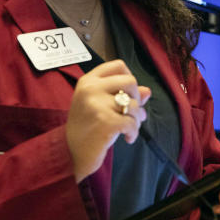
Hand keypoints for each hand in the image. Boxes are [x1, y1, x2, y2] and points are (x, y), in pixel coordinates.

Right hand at [65, 60, 151, 181]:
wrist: (72, 153)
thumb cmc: (87, 127)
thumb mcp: (101, 105)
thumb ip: (123, 94)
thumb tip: (147, 91)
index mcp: (88, 81)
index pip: (117, 65)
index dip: (129, 76)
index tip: (129, 91)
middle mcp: (90, 89)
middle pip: (130, 81)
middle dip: (136, 98)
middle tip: (132, 112)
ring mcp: (97, 105)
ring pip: (134, 104)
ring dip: (137, 118)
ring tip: (130, 127)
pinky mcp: (106, 122)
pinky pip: (132, 122)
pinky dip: (134, 132)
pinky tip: (128, 138)